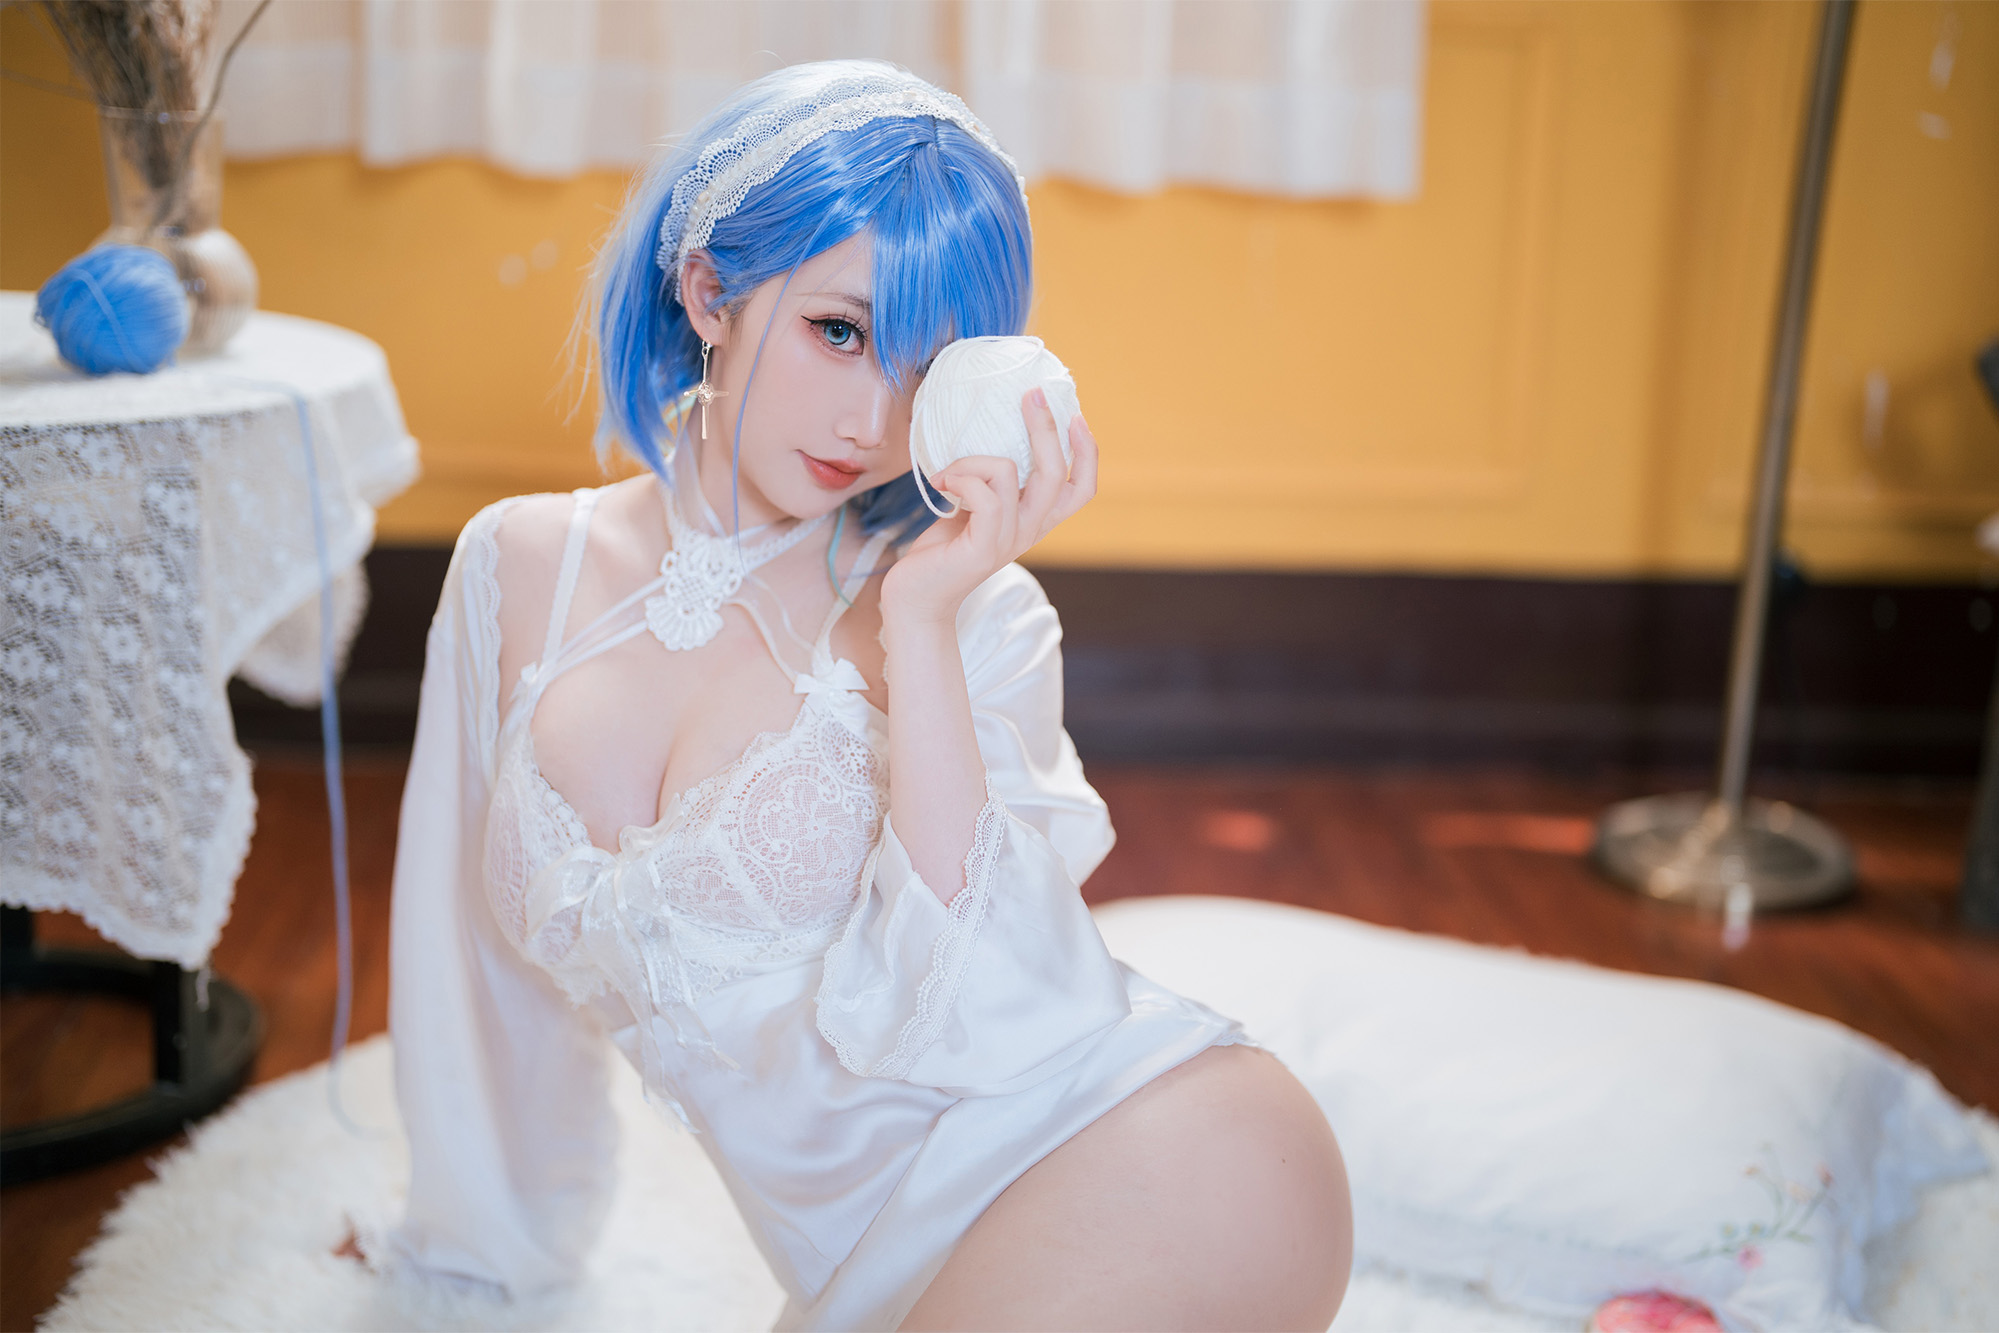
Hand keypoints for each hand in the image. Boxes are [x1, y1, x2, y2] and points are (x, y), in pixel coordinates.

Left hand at [883, 388, 1097, 624]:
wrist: (916, 599)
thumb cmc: (941, 551)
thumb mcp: (974, 509)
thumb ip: (990, 483)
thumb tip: (987, 434)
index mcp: (1034, 520)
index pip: (1082, 489)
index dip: (1087, 452)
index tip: (1075, 416)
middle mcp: (1030, 531)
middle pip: (1058, 473)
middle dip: (1046, 427)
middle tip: (1029, 395)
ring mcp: (1008, 540)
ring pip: (1009, 472)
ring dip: (971, 460)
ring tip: (947, 475)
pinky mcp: (983, 548)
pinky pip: (984, 495)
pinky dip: (960, 478)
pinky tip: (941, 486)